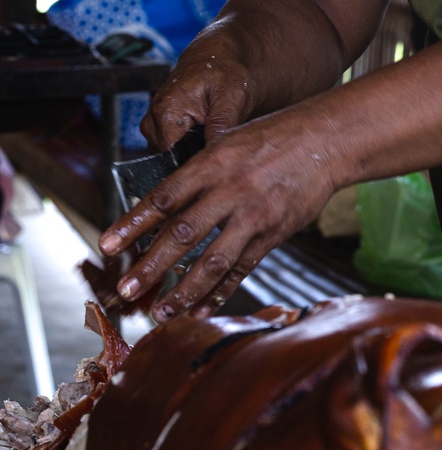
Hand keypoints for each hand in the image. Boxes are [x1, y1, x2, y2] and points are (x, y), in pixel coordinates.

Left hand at [99, 101, 339, 318]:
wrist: (325, 142)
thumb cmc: (273, 137)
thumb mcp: (228, 141)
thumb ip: (199, 173)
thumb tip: (165, 205)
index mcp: (212, 164)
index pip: (163, 198)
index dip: (132, 224)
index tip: (107, 245)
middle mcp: (230, 191)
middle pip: (183, 235)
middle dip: (152, 266)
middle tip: (128, 289)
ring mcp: (253, 216)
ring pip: (213, 262)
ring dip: (184, 291)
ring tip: (162, 312)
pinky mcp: (273, 235)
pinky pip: (242, 269)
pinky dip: (220, 293)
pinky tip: (201, 309)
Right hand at [141, 28, 255, 151]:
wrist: (215, 58)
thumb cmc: (225, 73)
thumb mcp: (233, 95)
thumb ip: (222, 122)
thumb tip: (215, 151)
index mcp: (167, 111)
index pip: (173, 157)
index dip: (196, 161)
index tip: (216, 157)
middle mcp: (153, 119)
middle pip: (169, 159)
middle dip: (194, 156)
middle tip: (217, 142)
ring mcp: (152, 124)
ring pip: (169, 156)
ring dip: (189, 152)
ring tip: (211, 135)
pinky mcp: (156, 127)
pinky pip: (168, 149)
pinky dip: (185, 147)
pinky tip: (203, 135)